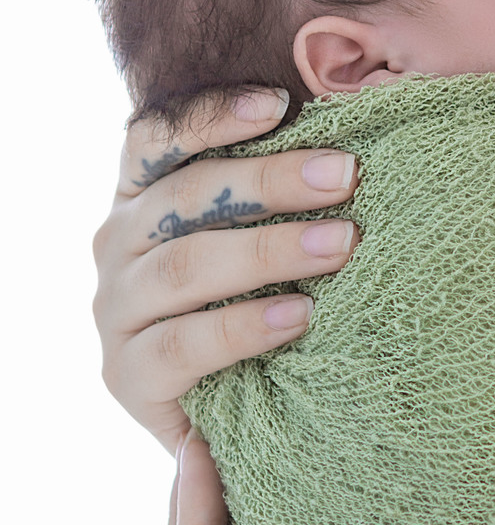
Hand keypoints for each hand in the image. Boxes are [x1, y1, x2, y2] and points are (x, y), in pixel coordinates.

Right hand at [93, 88, 361, 450]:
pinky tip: (300, 315)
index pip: (156, 139)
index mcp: (140, 199)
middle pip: (186, 196)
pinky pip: (183, 344)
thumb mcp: (257, 248)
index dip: (213, 116)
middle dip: (271, 180)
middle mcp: (117, 245)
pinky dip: (244, 326)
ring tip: (342, 244)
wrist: (223, 420)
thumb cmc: (254, 307)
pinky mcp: (126, 375)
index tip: (282, 104)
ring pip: (184, 266)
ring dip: (268, 249)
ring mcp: (116, 311)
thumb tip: (349, 151)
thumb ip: (274, 199)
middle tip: (347, 174)